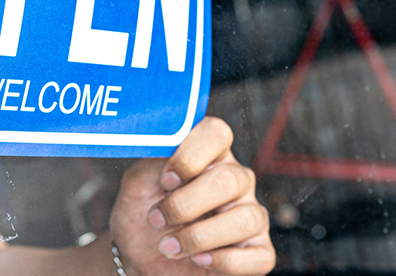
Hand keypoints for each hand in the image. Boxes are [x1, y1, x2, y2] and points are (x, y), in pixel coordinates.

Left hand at [109, 117, 273, 275]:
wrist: (140, 257)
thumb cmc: (142, 214)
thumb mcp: (137, 184)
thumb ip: (152, 161)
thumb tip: (168, 148)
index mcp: (208, 155)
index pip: (216, 133)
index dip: (190, 155)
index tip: (165, 180)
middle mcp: (236, 180)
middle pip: (229, 179)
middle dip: (185, 204)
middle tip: (157, 219)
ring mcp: (250, 215)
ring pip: (246, 219)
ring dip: (198, 237)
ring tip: (169, 246)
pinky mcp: (258, 251)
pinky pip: (259, 257)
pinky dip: (224, 261)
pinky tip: (198, 260)